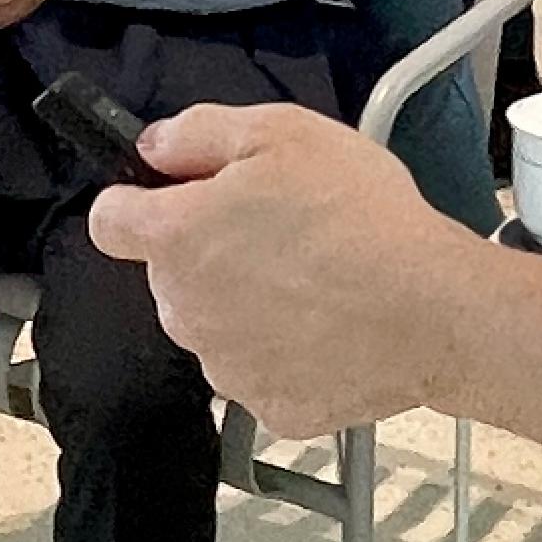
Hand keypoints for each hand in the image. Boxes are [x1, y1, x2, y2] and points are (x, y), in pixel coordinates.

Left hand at [85, 105, 479, 436]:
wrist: (432, 311)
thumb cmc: (359, 216)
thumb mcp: (280, 132)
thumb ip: (199, 133)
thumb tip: (153, 148)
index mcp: (175, 239)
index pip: (109, 221)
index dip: (139, 201)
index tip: (178, 195)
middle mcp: (183, 311)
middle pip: (171, 275)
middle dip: (208, 252)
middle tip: (277, 229)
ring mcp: (225, 368)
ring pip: (215, 325)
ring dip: (245, 304)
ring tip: (315, 279)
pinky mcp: (270, 408)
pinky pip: (262, 371)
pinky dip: (287, 352)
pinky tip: (331, 326)